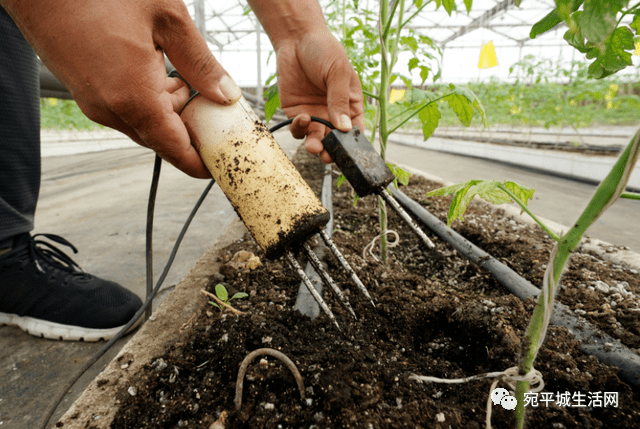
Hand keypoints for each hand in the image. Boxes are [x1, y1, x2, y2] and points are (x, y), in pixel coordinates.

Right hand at [3, 0, 242, 177]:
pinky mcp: (86, 92)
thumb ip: (200, 63)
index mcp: (134, 98)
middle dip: (189, 129)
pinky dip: (148, 101)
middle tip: (211, 108)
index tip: (221, 164)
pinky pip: (126, 111)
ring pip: (144, 125)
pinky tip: (155, 71)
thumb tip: (226, 94)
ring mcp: (94, 103)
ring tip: (181, 78)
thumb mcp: (167, 19)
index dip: (201, 163)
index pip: (176, 150)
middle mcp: (111, 110)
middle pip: (162, 139)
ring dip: (169, 111)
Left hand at [276, 29, 363, 162]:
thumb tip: (344, 128)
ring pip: (316, 139)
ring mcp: (314, 114)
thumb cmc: (324, 51)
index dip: (354, 144)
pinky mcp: (296, 113)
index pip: (355, 131)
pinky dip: (300, 129)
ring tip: (315, 146)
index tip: (351, 154)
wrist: (296, 39)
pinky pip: (298, 129)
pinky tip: (302, 117)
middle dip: (332, 151)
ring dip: (316, 146)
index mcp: (351, 105)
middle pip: (335, 141)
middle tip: (329, 157)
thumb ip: (340, 100)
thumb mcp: (338, 72)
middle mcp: (333, 114)